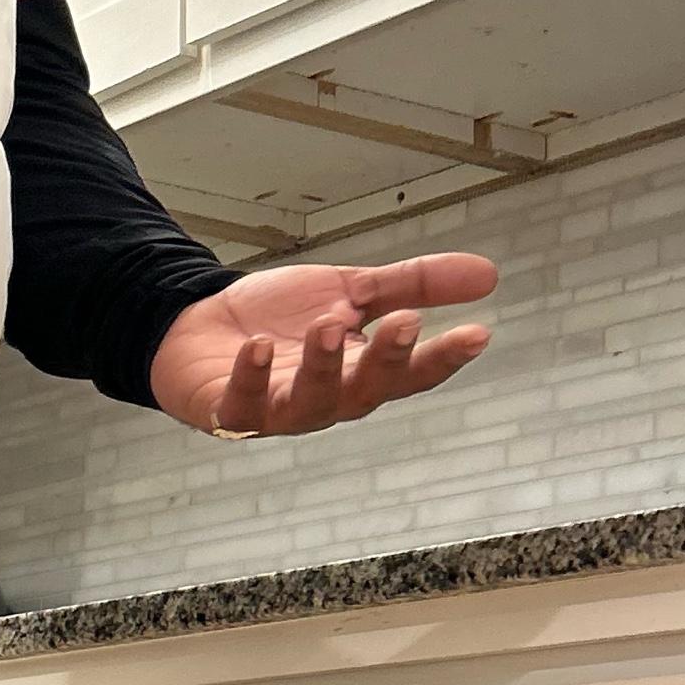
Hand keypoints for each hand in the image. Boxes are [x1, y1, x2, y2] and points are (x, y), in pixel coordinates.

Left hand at [150, 253, 498, 437]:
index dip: (444, 358)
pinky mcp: (227, 410)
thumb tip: (489, 274)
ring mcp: (276, 409)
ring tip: (329, 325)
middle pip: (366, 390)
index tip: (477, 333)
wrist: (195, 326)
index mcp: (359, 372)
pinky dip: (251, 377)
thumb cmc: (277, 320)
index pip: (410, 373)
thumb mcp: (349, 292)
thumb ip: (412, 285)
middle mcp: (325, 399)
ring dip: (323, 366)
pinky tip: (258, 346)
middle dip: (388, 359)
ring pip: (310, 401)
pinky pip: (242, 404)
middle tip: (407, 322)